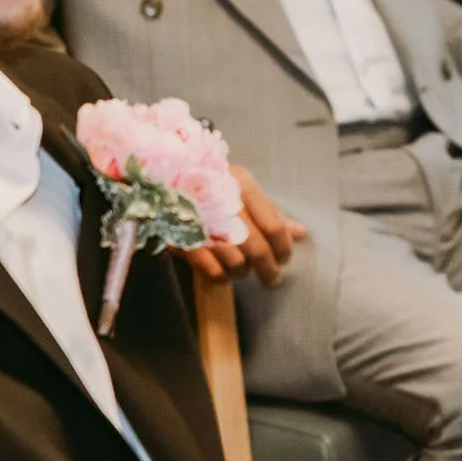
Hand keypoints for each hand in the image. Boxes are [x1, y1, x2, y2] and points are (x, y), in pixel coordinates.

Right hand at [185, 165, 306, 288]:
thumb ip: (270, 212)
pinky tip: (223, 274)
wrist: (160, 180)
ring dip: (243, 272)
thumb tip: (300, 233)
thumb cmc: (211, 186)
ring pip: (235, 262)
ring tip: (242, 271)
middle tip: (273, 280)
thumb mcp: (241, 190)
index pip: (274, 225)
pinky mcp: (182, 240)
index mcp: (242, 184)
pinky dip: (221, 278)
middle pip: (257, 248)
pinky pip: (212, 271)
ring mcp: (201, 222)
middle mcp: (222, 201)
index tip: (285, 259)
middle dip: (269, 269)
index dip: (284, 247)